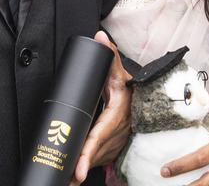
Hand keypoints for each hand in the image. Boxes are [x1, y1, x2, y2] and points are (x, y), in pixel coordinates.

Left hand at [72, 31, 132, 184]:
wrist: (148, 103)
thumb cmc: (130, 90)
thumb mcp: (119, 73)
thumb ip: (110, 55)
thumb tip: (99, 36)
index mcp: (116, 118)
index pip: (97, 139)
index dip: (86, 156)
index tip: (76, 172)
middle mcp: (116, 135)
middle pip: (92, 156)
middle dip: (77, 170)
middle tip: (61, 182)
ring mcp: (115, 145)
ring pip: (94, 161)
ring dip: (78, 173)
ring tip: (62, 184)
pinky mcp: (112, 150)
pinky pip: (96, 161)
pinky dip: (84, 168)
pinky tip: (70, 179)